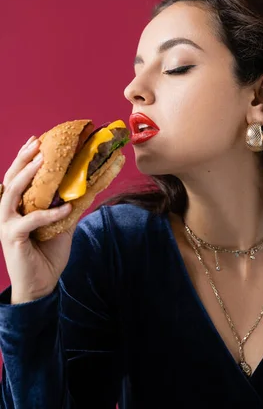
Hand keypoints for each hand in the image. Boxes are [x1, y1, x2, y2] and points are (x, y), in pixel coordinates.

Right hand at [0, 136, 75, 303]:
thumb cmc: (48, 254)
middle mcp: (8, 213)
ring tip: (43, 161)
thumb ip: (70, 205)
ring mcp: (7, 225)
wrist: (41, 285)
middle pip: (11, 179)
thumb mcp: (63, 224)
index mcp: (18, 207)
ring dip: (26, 176)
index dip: (24, 157)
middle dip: (23, 159)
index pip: (18, 177)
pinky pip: (30, 220)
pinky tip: (66, 208)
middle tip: (37, 143)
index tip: (37, 139)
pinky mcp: (12, 238)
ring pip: (11, 194)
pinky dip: (49, 213)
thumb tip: (91, 187)